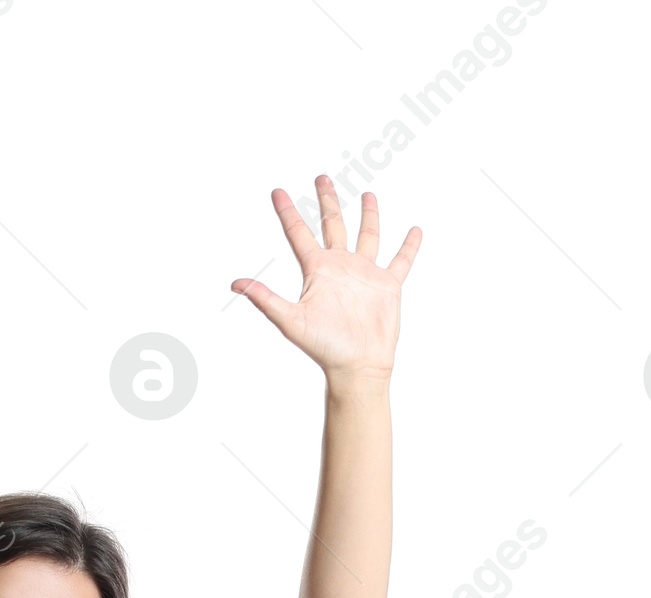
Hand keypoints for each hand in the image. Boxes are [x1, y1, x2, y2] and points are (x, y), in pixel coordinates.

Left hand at [231, 176, 421, 382]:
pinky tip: (415, 230)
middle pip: (333, 224)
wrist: (357, 366)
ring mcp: (365, 274)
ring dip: (368, 215)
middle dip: (328, 200)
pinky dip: (409, 246)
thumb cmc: (324, 347)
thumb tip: (235, 284)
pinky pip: (401, 260)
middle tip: (322, 177)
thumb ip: (265, 299)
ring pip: (367, 235)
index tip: (276, 191)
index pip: (299, 234)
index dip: (287, 212)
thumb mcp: (291, 320)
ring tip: (367, 194)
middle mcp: (340, 267)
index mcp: (317, 271)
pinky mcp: (387, 285)